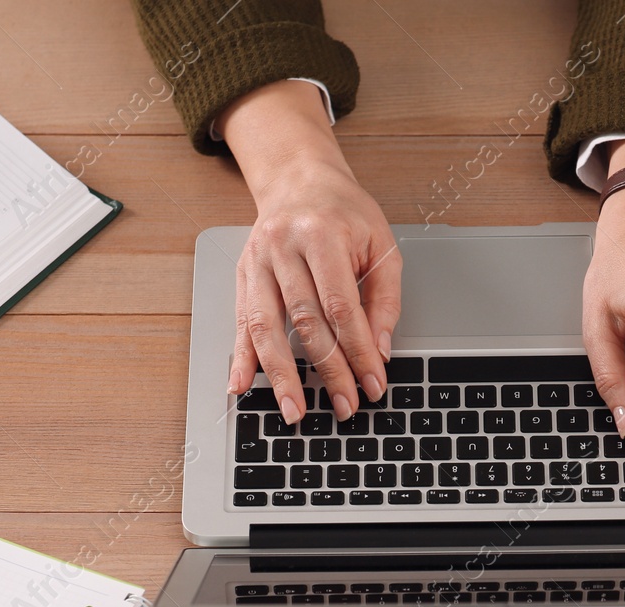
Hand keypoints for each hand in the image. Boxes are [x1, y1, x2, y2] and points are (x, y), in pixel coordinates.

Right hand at [221, 81, 401, 422]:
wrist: (299, 179)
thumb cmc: (345, 213)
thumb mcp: (381, 244)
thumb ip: (383, 299)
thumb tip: (379, 352)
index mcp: (322, 236)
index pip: (341, 307)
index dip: (357, 351)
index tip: (371, 384)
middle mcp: (283, 248)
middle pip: (305, 321)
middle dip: (327, 371)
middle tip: (343, 407)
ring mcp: (257, 262)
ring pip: (266, 326)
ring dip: (280, 375)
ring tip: (293, 410)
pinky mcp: (242, 275)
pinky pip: (241, 322)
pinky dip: (240, 357)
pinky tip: (241, 385)